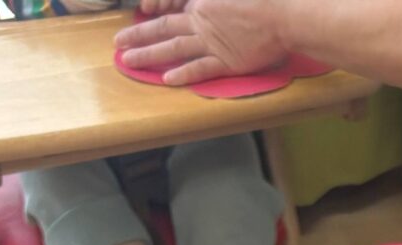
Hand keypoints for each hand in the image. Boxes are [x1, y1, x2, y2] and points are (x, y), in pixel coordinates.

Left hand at [112, 0, 287, 86]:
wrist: (283, 17)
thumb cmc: (261, 0)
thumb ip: (212, 1)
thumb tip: (194, 7)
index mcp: (203, 3)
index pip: (171, 9)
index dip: (152, 12)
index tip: (139, 14)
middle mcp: (202, 22)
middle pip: (163, 29)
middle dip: (138, 35)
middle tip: (118, 44)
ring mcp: (212, 44)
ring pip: (173, 49)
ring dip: (149, 55)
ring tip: (128, 61)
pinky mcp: (226, 62)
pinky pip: (200, 69)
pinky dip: (183, 74)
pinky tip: (166, 79)